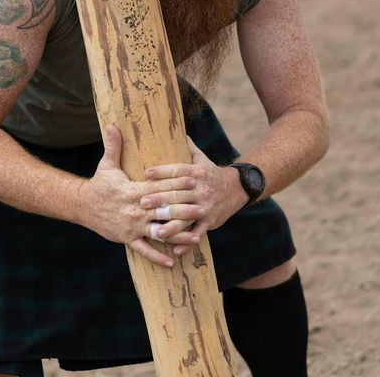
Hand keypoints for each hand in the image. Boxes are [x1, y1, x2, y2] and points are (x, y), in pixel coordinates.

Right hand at [80, 125, 199, 267]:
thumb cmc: (98, 184)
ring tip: (195, 236)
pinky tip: (172, 260)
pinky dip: (158, 256)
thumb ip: (113, 145)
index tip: (194, 179)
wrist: (81, 206)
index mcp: (133, 190)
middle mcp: (135, 209)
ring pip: (158, 231)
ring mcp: (131, 226)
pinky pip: (144, 249)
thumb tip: (113, 124)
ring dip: (177, 234)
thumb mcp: (106, 164)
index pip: (159, 186)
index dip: (177, 183)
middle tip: (203, 207)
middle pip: (163, 209)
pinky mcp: (127, 238)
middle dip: (184, 208)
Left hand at [141, 137, 247, 258]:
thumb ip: (186, 146)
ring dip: (171, 224)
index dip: (162, 171)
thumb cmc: (211, 172)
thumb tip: (175, 129)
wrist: (237, 188)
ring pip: (186, 216)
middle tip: (142, 202)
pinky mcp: (210, 221)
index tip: (145, 173)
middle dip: (160, 199)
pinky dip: (187, 242)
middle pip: (178, 194)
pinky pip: (198, 233)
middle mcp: (201, 189)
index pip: (177, 170)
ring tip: (155, 230)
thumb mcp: (201, 157)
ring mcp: (206, 206)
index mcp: (197, 172)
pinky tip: (176, 250)